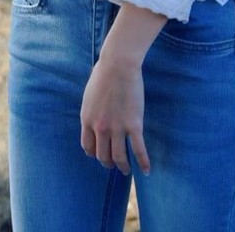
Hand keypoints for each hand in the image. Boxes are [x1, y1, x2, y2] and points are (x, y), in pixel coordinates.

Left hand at [80, 55, 150, 176]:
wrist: (118, 64)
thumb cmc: (104, 74)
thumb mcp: (90, 96)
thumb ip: (91, 112)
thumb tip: (94, 121)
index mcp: (87, 119)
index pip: (87, 147)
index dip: (94, 154)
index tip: (101, 155)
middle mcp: (100, 127)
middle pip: (102, 155)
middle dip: (108, 163)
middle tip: (115, 164)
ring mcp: (117, 127)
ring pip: (119, 157)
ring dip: (123, 167)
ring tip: (126, 170)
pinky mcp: (134, 124)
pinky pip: (138, 150)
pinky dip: (143, 163)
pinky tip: (147, 170)